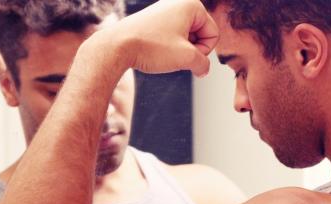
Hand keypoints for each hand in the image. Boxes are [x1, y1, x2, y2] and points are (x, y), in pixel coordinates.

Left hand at [104, 0, 218, 76]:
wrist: (117, 46)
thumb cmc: (150, 47)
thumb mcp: (186, 58)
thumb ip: (203, 64)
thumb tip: (202, 69)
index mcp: (191, 4)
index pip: (213, 34)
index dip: (203, 51)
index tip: (185, 54)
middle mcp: (179, 2)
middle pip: (201, 34)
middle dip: (191, 50)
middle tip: (172, 54)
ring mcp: (165, 10)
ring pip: (186, 38)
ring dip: (179, 51)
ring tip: (162, 52)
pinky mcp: (155, 19)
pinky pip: (173, 37)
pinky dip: (168, 48)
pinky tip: (155, 51)